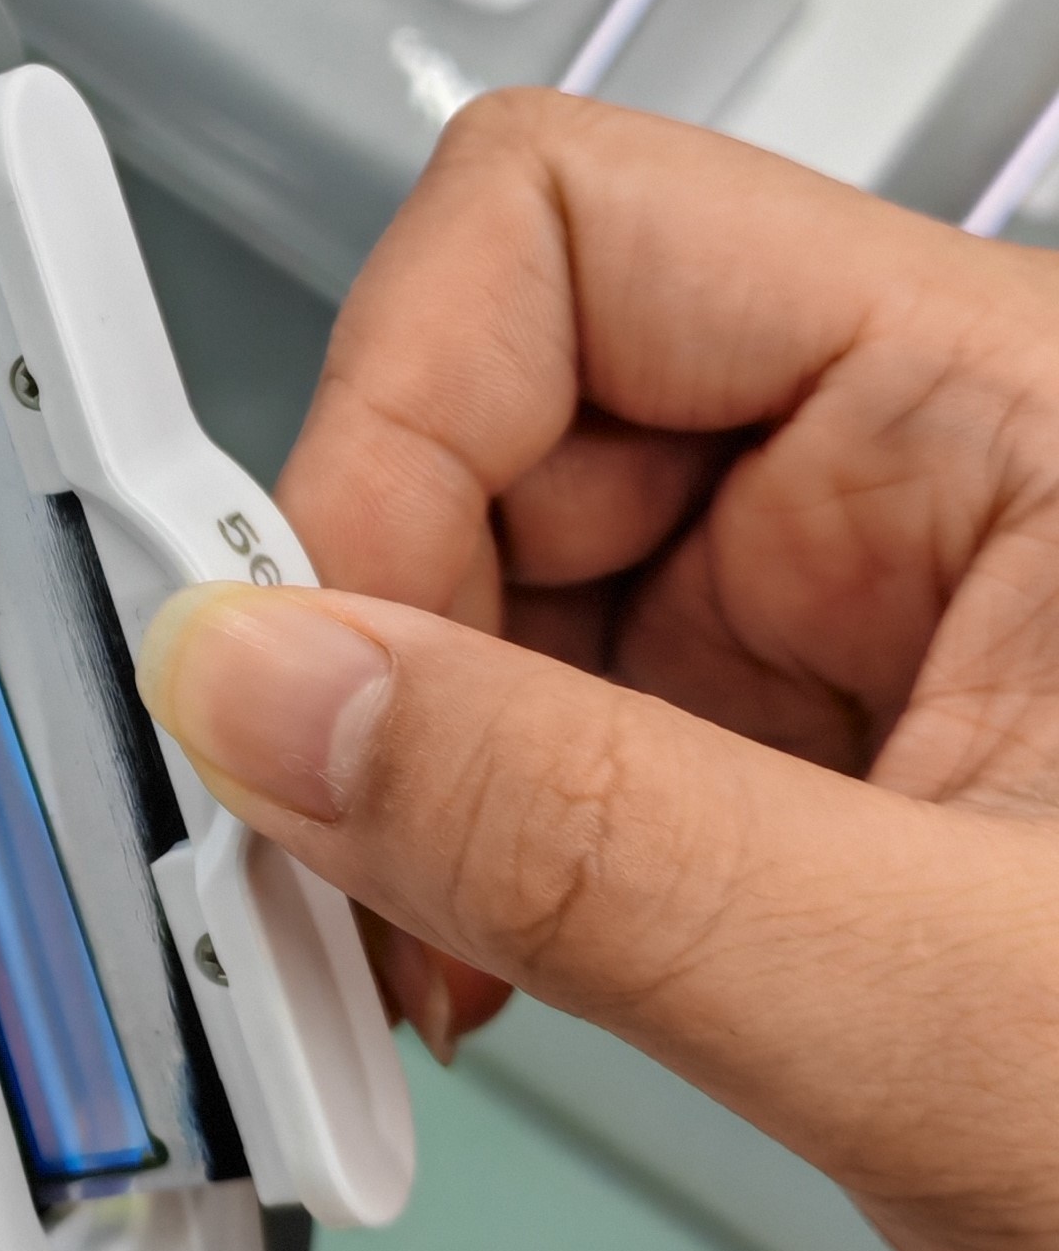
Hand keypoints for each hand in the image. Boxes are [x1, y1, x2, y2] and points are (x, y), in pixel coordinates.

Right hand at [136, 91, 1058, 1250]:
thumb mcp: (954, 1010)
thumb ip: (577, 841)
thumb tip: (266, 686)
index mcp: (1018, 421)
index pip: (571, 239)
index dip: (389, 425)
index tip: (278, 653)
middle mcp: (919, 497)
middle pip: (489, 423)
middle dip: (360, 641)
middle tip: (303, 854)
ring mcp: (842, 650)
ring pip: (476, 608)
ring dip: (385, 785)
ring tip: (391, 967)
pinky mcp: (781, 794)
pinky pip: (519, 764)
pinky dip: (435, 877)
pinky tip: (452, 992)